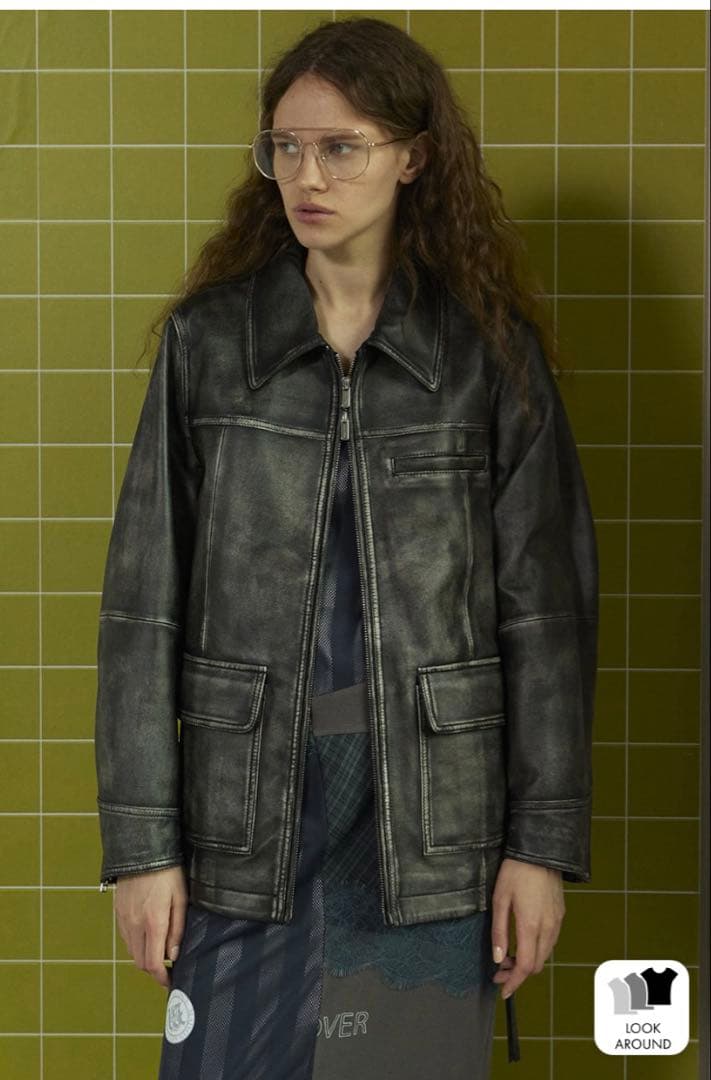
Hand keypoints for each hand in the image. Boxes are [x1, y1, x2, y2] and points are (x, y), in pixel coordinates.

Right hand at [114, 866, 187, 989]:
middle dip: (154, 969)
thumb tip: (174, 954)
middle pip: (140, 962)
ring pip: (131, 951)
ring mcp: (123, 919)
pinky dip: (136, 944)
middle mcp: (135, 925)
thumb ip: (177, 929)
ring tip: (159, 951)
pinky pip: (125, 938)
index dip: (162, 978)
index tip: (171, 981)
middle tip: (168, 967)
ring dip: (144, 956)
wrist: (142, 851)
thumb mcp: (181, 898)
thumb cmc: (167, 873)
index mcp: (153, 923)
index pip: (153, 963)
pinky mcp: (118, 913)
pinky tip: (147, 936)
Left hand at [490, 857, 564, 998]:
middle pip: (536, 965)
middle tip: (500, 970)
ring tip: (508, 956)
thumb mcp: (499, 899)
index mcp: (530, 926)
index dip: (513, 982)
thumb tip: (497, 958)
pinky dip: (537, 949)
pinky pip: (550, 941)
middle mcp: (548, 928)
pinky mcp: (560, 915)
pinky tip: (523, 941)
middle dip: (518, 973)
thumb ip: (499, 931)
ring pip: (544, 954)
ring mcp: (557, 922)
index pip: (524, 966)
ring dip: (528, 961)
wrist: (540, 851)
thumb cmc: (516, 872)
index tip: (503, 990)